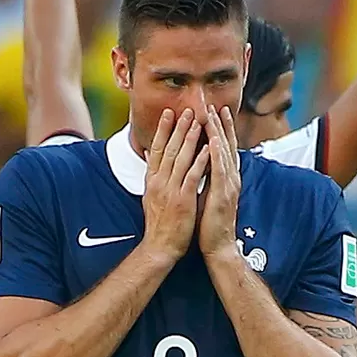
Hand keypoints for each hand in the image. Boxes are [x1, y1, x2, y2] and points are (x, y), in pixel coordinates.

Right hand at [140, 108, 210, 261]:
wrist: (160, 247)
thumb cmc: (158, 222)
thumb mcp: (149, 195)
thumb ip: (152, 174)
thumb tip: (149, 155)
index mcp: (152, 180)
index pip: (157, 149)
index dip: (163, 130)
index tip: (168, 113)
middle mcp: (159, 182)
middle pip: (169, 149)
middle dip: (178, 128)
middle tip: (186, 109)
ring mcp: (171, 190)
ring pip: (181, 159)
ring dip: (190, 138)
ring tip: (199, 121)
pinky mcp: (183, 200)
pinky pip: (193, 176)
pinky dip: (200, 161)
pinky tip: (208, 148)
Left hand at [199, 105, 241, 258]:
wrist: (218, 247)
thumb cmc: (209, 223)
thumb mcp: (206, 194)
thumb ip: (204, 178)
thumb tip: (196, 163)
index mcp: (225, 178)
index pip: (223, 148)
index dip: (220, 129)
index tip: (214, 111)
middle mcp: (231, 178)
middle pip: (227, 145)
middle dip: (221, 125)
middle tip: (215, 105)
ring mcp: (229, 186)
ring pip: (224, 153)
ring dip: (219, 133)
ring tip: (213, 115)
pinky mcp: (223, 195)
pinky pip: (220, 170)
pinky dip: (218, 154)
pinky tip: (214, 141)